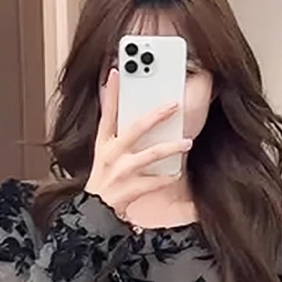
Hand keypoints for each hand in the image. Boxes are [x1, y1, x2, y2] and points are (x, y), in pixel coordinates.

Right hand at [84, 68, 191, 219]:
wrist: (95, 210)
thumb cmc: (104, 179)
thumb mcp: (103, 153)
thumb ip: (115, 132)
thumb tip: (125, 110)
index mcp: (104, 143)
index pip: (107, 113)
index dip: (111, 93)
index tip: (117, 72)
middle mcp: (112, 154)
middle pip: (136, 129)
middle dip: (156, 115)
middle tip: (173, 105)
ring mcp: (122, 172)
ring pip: (151, 154)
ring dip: (171, 147)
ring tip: (187, 142)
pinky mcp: (131, 189)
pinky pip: (156, 181)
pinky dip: (168, 177)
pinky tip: (177, 173)